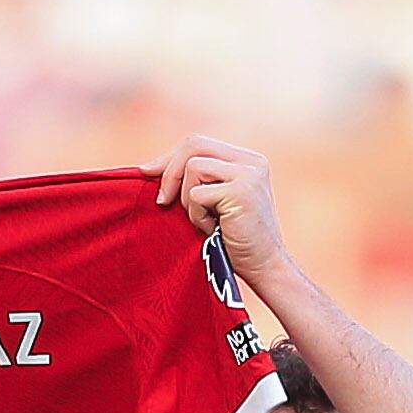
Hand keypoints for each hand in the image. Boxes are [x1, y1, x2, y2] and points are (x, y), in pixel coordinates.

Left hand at [154, 135, 290, 290]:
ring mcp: (249, 174)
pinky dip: (197, 215)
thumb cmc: (235, 240)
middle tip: (162, 201)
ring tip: (204, 221)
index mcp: (247, 159)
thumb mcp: (216, 200)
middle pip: (194, 144)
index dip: (170, 158)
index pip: (198, 143)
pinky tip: (212, 229)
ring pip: (193, 167)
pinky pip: (197, 194)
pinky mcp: (241, 192)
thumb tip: (149, 167)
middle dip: (170, 172)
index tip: (148, 173)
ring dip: (188, 199)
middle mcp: (252, 161)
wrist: (265, 268)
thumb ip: (198, 179)